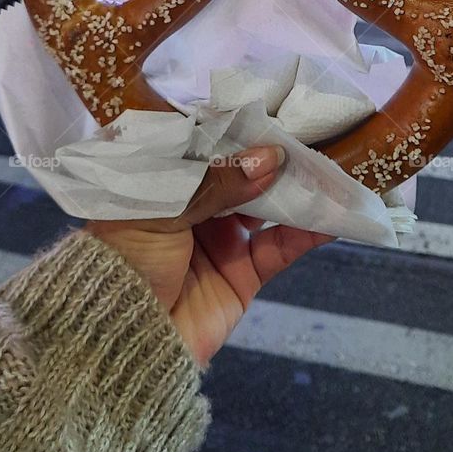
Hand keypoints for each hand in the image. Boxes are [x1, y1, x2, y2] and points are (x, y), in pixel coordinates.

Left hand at [87, 146, 331, 364]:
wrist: (120, 340)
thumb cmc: (126, 259)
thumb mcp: (164, 209)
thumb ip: (219, 182)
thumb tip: (271, 156)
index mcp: (162, 181)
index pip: (205, 145)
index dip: (239, 130)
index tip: (275, 111)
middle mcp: (192, 205)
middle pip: (241, 174)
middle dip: (274, 159)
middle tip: (312, 137)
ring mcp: (219, 240)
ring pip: (266, 207)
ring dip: (297, 192)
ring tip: (331, 171)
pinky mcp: (241, 276)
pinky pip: (278, 248)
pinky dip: (307, 232)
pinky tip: (332, 215)